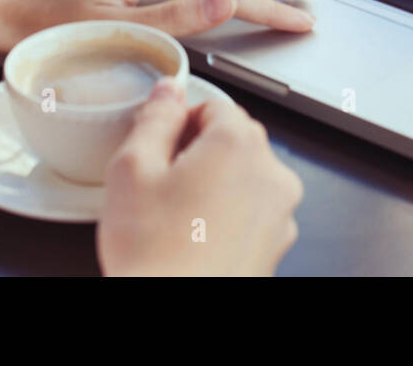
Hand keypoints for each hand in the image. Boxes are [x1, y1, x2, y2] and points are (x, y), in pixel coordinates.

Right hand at [98, 79, 302, 275]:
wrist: (175, 320)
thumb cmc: (154, 254)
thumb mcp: (132, 168)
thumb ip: (155, 117)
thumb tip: (169, 91)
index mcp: (239, 143)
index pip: (213, 105)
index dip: (179, 124)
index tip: (159, 150)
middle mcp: (271, 172)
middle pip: (233, 139)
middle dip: (198, 153)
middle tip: (160, 185)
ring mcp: (280, 211)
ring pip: (243, 176)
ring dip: (215, 184)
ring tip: (176, 217)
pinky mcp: (277, 244)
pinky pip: (252, 212)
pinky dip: (228, 216)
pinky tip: (195, 238)